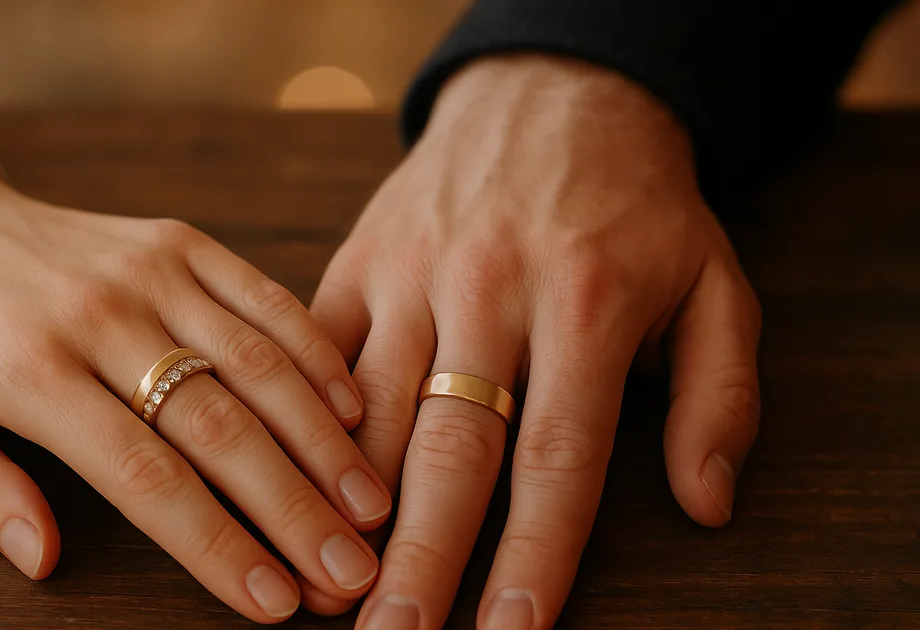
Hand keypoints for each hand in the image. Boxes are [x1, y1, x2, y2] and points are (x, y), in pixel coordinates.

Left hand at [0, 171, 393, 622]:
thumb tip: (42, 559)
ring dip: (321, 440)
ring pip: (257, 362)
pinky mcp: (179, 242)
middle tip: (348, 571)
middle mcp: (103, 315)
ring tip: (368, 505)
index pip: (144, 476)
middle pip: (218, 427)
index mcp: (32, 370)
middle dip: (293, 507)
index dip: (216, 544)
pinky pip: (262, 296)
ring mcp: (149, 270)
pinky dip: (313, 351)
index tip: (271, 600)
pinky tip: (351, 407)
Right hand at [303, 55, 761, 628]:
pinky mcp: (361, 258)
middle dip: (419, 556)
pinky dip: (302, 418)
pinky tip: (290, 480)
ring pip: (366, 406)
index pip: (556, 459)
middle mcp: (489, 289)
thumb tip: (704, 503)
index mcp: (585, 304)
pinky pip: (317, 347)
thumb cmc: (633, 206)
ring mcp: (413, 272)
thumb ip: (719, 396)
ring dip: (342, 502)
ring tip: (325, 582)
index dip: (532, 559)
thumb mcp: (715, 286)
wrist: (549, 96)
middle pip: (448, 447)